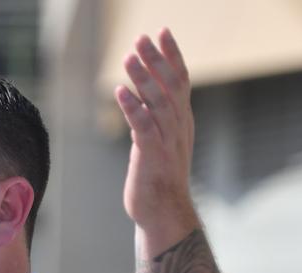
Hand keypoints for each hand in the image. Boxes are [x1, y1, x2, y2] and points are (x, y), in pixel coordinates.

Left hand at [115, 28, 198, 241]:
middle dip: (156, 59)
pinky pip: (143, 127)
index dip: (172, 54)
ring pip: (157, 102)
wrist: (164, 212)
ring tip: (128, 56)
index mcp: (182, 120)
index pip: (180, 80)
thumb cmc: (159, 177)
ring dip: (143, 78)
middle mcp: (178, 126)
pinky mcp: (152, 155)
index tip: (162, 31)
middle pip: (170, 85)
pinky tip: (120, 92)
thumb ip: (156, 117)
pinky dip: (133, 108)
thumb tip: (142, 95)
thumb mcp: (161, 141)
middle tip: (141, 36)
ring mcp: (167, 141)